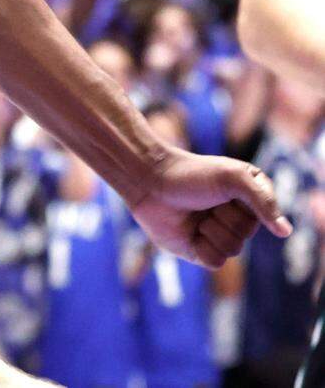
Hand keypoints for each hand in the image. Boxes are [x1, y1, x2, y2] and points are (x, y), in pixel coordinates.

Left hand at [127, 145, 291, 267]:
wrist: (150, 182)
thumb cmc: (191, 174)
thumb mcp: (232, 177)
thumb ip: (263, 200)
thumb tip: (285, 231)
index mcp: (247, 199)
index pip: (265, 217)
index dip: (245, 205)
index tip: (224, 188)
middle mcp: (234, 218)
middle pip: (245, 235)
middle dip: (224, 217)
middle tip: (205, 201)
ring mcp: (217, 235)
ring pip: (232, 250)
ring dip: (211, 231)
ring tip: (195, 214)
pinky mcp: (199, 251)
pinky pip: (215, 262)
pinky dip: (202, 248)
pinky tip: (190, 232)